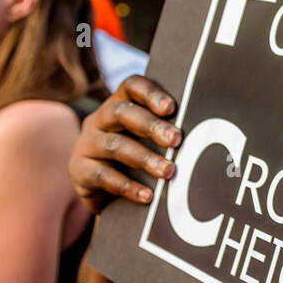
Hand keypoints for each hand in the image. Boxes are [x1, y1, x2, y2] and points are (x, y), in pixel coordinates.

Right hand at [69, 75, 181, 213]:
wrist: (98, 188)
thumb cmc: (134, 157)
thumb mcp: (146, 140)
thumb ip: (165, 132)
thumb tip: (204, 135)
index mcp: (118, 104)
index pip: (132, 86)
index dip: (150, 94)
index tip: (171, 108)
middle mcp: (99, 120)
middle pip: (121, 113)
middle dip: (151, 126)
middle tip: (176, 140)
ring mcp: (86, 144)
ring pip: (115, 145)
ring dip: (145, 159)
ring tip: (168, 172)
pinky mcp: (79, 171)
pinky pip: (103, 176)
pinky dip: (128, 187)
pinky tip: (148, 196)